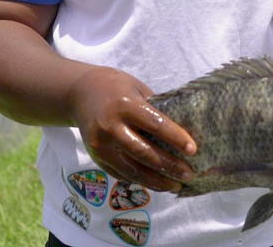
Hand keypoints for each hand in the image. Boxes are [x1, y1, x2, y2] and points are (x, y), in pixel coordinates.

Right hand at [69, 67, 196, 192]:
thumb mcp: (137, 89)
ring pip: (132, 169)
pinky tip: (156, 183)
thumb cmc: (116, 87)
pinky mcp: (96, 157)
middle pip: (144, 152)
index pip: (155, 124)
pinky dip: (140, 180)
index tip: (193, 150)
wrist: (79, 93)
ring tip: (176, 184)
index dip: (175, 138)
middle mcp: (111, 126)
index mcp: (125, 105)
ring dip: (157, 180)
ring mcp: (100, 145)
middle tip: (189, 173)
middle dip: (169, 166)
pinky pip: (121, 173)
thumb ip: (154, 109)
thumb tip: (181, 130)